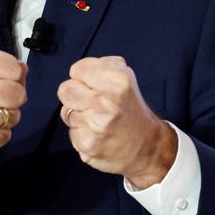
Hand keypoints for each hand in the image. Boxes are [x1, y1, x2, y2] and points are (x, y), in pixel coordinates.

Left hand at [58, 56, 176, 188]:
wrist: (149, 147)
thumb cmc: (134, 112)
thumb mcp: (126, 78)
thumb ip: (101, 67)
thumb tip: (79, 70)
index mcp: (116, 80)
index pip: (77, 69)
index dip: (84, 77)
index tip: (93, 85)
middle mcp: (105, 101)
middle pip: (65, 89)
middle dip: (75, 95)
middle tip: (92, 103)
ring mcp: (95, 125)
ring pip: (66, 112)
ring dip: (79, 116)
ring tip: (98, 120)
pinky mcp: (88, 145)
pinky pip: (72, 132)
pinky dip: (82, 134)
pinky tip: (98, 135)